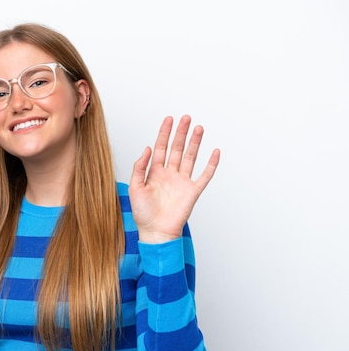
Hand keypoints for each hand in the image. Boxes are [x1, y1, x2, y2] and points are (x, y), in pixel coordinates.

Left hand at [129, 115, 219, 242]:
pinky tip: (215, 152)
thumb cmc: (143, 213)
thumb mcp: (135, 187)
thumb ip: (139, 167)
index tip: (169, 119)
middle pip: (177, 149)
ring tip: (198, 128)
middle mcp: (169, 175)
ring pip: (191, 157)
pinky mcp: (193, 191)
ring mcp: (182, 182)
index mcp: (155, 173)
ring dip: (195, 143)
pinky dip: (211, 164)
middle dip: (181, 133)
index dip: (164, 133)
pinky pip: (205, 175)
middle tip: (186, 118)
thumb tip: (147, 148)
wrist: (155, 232)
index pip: (161, 148)